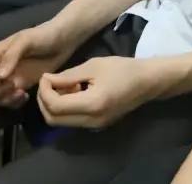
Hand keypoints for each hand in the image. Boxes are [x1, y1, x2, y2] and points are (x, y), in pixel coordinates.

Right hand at [0, 21, 80, 109]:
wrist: (64, 40)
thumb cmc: (43, 35)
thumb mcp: (26, 40)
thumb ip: (11, 56)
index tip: (0, 82)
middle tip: (14, 87)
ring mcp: (10, 79)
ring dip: (5, 100)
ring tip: (21, 93)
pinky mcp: (21, 86)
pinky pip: (9, 101)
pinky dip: (14, 103)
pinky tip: (25, 96)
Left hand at [37, 56, 178, 129]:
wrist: (147, 82)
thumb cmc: (123, 69)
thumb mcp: (93, 66)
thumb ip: (68, 75)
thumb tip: (46, 80)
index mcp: (92, 104)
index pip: (55, 106)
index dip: (44, 91)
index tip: (45, 76)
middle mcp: (91, 121)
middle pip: (53, 119)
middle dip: (44, 101)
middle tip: (48, 82)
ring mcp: (94, 126)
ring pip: (61, 122)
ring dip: (54, 105)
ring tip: (62, 85)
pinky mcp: (97, 125)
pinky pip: (72, 121)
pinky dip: (65, 108)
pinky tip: (73, 92)